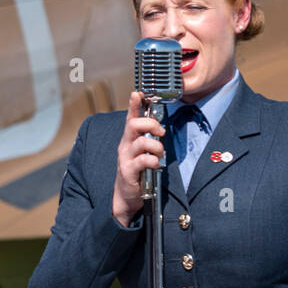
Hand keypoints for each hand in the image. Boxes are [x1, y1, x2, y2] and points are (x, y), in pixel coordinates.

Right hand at [112, 91, 165, 224]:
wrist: (126, 195)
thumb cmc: (138, 171)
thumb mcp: (142, 152)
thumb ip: (150, 139)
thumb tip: (162, 128)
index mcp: (130, 139)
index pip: (131, 117)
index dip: (134, 104)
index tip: (138, 92)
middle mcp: (125, 145)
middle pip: (133, 125)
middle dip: (150, 124)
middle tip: (160, 132)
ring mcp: (125, 158)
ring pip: (141, 142)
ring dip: (156, 146)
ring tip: (160, 154)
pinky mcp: (128, 171)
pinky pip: (143, 161)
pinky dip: (153, 161)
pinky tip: (156, 165)